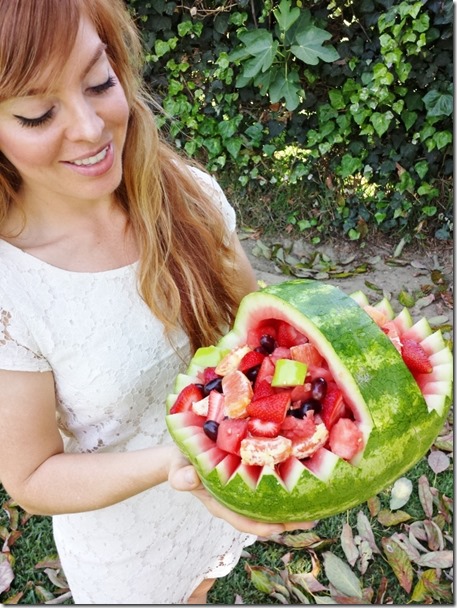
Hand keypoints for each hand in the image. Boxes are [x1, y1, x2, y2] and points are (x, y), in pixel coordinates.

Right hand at [168, 455, 316, 536]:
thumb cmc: (182, 464)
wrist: (184, 453)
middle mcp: (237, 500)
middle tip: (311, 519)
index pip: (243, 520)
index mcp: (221, 503)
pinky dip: (287, 484)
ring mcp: (245, 489)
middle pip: (265, 516)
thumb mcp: (178, 468)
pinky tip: (303, 477)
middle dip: (288, 519)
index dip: (261, 526)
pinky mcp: (251, 475)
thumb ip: (181, 476)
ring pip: (272, 502)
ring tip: (316, 504)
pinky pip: (271, 484)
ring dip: (293, 504)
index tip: (279, 528)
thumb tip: (190, 480)